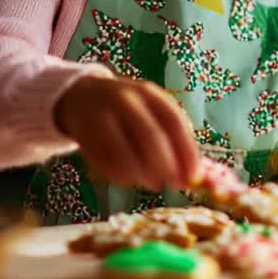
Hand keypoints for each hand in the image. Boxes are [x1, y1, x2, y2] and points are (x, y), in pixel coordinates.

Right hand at [55, 76, 200, 190]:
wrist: (82, 98)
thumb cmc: (129, 112)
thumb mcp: (152, 114)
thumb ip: (174, 140)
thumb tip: (196, 177)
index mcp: (149, 94)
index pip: (173, 121)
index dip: (186, 151)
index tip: (193, 177)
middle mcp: (126, 102)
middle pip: (150, 136)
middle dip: (165, 166)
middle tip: (171, 184)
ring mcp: (103, 118)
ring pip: (126, 154)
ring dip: (143, 175)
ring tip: (153, 183)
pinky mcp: (85, 136)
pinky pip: (106, 163)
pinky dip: (123, 177)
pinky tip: (131, 178)